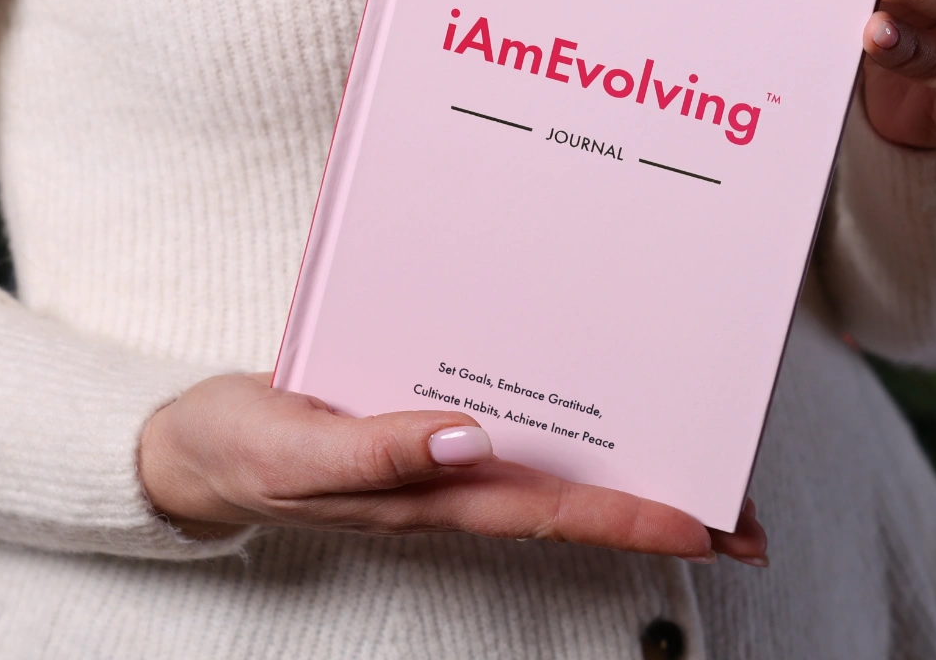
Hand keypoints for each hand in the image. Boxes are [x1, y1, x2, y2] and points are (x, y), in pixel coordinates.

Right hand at [140, 372, 769, 564]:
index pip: (551, 512)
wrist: (186, 445)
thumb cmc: (240, 448)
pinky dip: (564, 427)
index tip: (710, 525)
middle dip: (660, 511)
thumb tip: (465, 437)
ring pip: (553, 472)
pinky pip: (510, 429)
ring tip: (704, 475)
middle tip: (749, 518)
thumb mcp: (295, 450)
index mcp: (429, 496)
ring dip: (627, 475)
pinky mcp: (423, 422)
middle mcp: (452, 481)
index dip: (632, 518)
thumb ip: (375, 450)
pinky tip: (596, 410)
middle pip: (575, 503)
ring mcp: (441, 458)